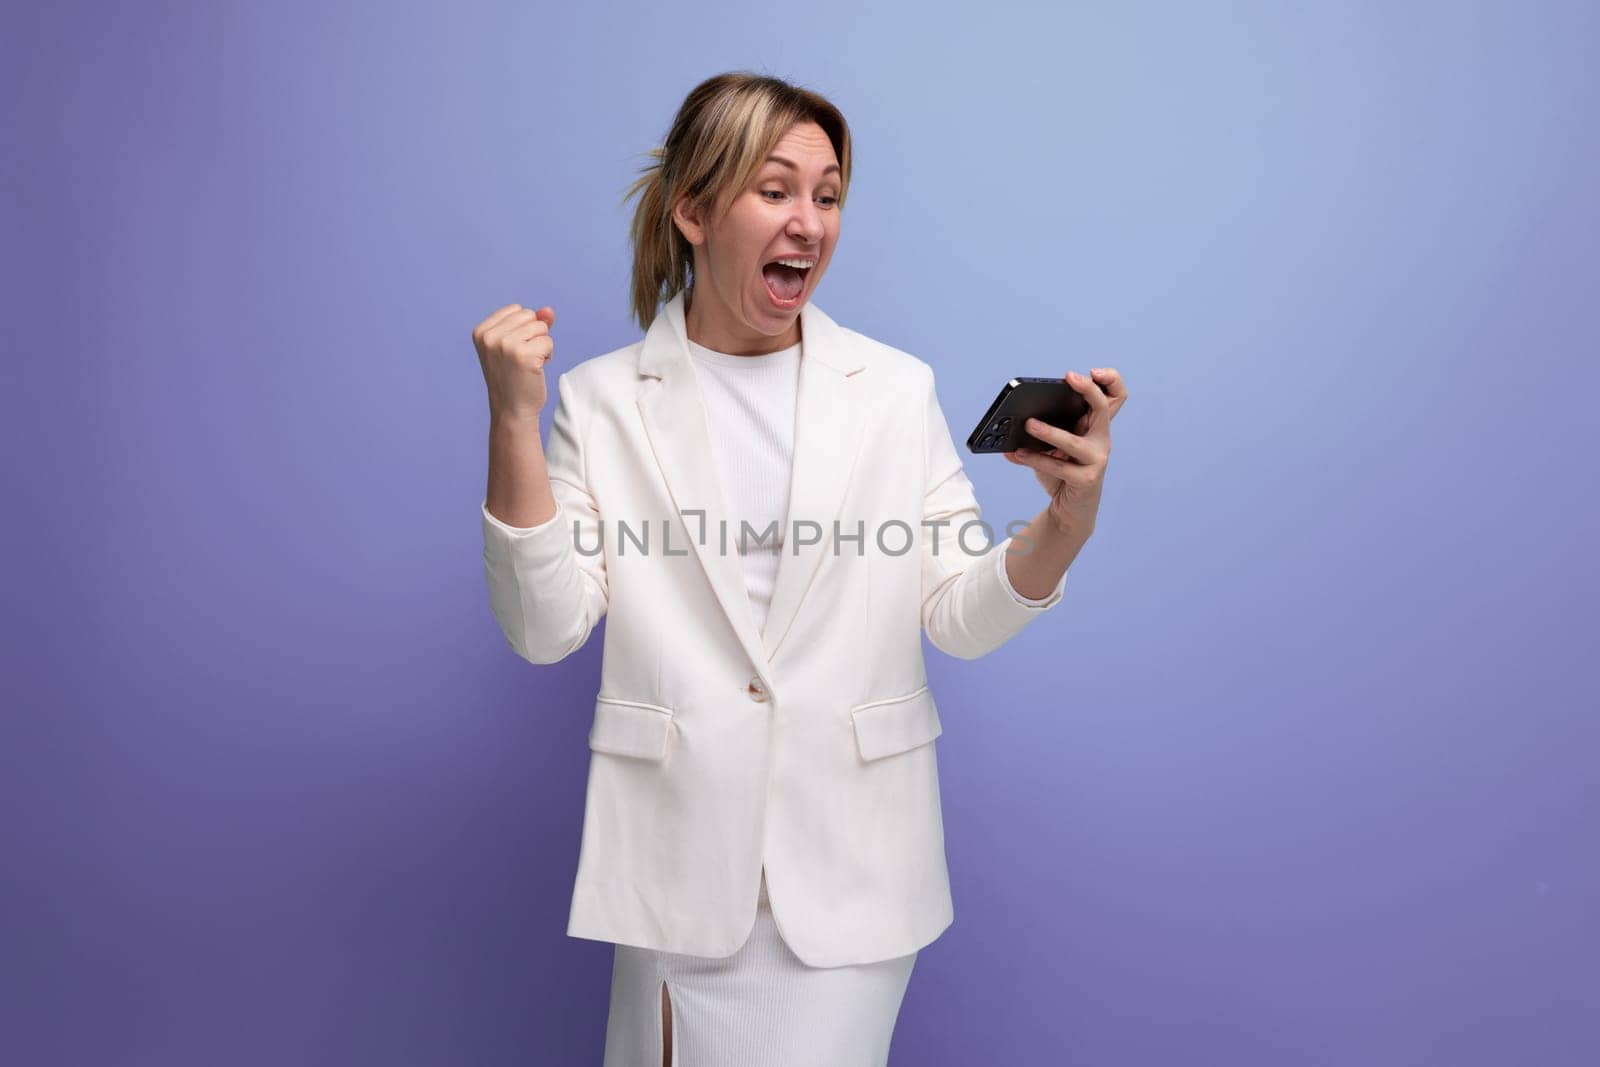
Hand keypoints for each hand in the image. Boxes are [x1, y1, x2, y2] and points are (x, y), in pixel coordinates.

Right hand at [473, 304, 556, 421]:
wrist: (512, 410)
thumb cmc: (514, 378)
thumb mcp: (515, 345)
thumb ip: (530, 324)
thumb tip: (549, 310)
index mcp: (481, 331)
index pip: (517, 309)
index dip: (523, 329)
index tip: (513, 351)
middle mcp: (490, 336)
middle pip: (529, 315)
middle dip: (534, 335)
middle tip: (522, 359)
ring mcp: (505, 345)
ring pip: (541, 327)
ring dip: (542, 346)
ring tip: (528, 364)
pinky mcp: (523, 355)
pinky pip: (548, 342)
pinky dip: (548, 355)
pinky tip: (535, 370)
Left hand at [1003, 367, 1127, 535]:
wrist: (1069, 510)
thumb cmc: (1061, 473)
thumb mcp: (1051, 449)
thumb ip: (1037, 434)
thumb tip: (1011, 424)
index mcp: (1095, 426)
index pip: (1115, 396)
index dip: (1110, 379)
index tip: (1092, 371)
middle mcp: (1101, 439)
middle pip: (1104, 407)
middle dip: (1088, 389)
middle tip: (1069, 377)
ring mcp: (1096, 459)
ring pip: (1073, 442)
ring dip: (1049, 432)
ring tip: (1028, 424)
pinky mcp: (1086, 479)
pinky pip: (1058, 466)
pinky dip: (1035, 459)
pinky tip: (1016, 453)